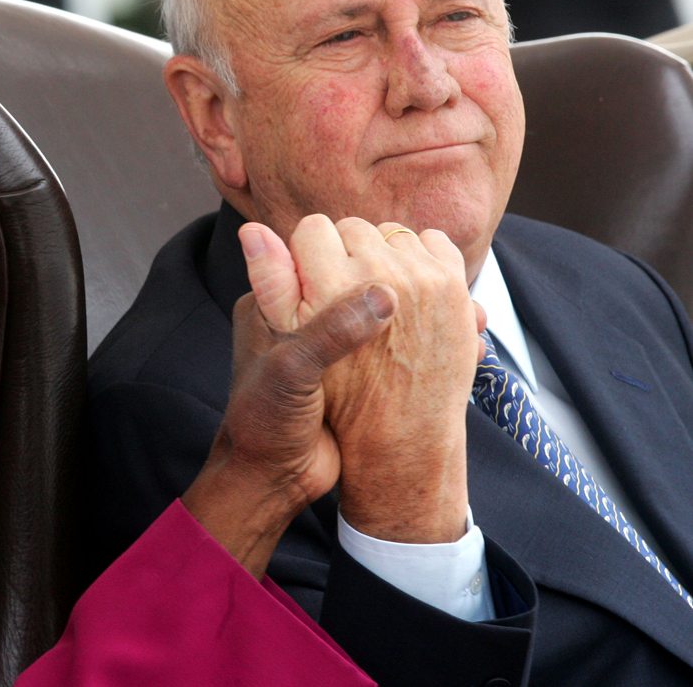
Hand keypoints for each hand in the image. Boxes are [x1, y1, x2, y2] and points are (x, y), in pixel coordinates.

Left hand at [245, 215, 482, 542]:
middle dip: (400, 277)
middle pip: (358, 276)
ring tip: (465, 313)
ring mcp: (330, 343)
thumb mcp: (293, 370)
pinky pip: (393, 344)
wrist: (271, 481)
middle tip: (437, 282)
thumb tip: (382, 291)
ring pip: (383, 309)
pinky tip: (463, 342)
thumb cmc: (266, 423)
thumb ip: (331, 328)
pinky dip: (425, 339)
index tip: (396, 260)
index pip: (313, 250)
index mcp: (271, 302)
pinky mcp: (355, 371)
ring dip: (421, 307)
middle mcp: (300, 316)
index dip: (354, 252)